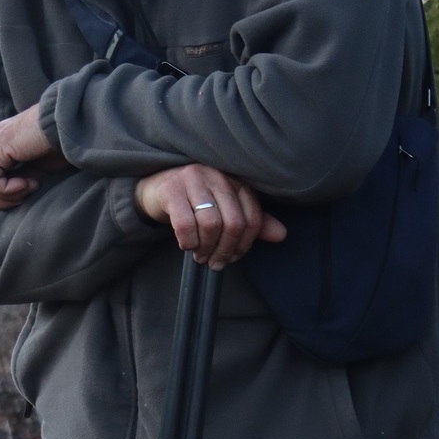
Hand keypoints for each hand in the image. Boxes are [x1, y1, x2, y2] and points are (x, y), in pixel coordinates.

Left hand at [0, 105, 67, 212]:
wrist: (69, 126)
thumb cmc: (62, 146)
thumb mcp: (39, 168)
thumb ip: (22, 178)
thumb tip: (10, 197)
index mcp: (4, 142)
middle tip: (18, 202)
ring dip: (6, 196)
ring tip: (29, 189)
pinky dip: (7, 189)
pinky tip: (27, 184)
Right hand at [133, 164, 286, 268]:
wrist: (157, 189)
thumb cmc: (195, 202)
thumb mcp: (225, 210)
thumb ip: (252, 223)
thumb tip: (281, 235)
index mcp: (236, 182)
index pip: (252, 218)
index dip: (244, 245)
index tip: (232, 257)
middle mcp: (218, 176)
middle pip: (234, 223)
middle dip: (225, 250)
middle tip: (214, 262)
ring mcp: (194, 180)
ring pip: (211, 223)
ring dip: (206, 248)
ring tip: (199, 255)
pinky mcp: (172, 189)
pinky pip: (186, 224)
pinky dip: (188, 242)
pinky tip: (186, 245)